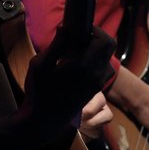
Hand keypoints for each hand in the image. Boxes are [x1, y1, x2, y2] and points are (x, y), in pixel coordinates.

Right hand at [22, 26, 115, 142]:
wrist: (43, 122)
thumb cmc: (39, 92)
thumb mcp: (41, 64)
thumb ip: (57, 44)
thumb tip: (67, 27)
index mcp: (84, 66)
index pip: (105, 40)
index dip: (96, 30)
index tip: (81, 28)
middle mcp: (95, 75)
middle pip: (109, 48)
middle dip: (97, 38)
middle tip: (79, 37)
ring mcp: (96, 85)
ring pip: (107, 61)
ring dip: (97, 52)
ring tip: (78, 52)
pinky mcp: (93, 92)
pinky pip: (102, 72)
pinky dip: (95, 64)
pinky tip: (78, 66)